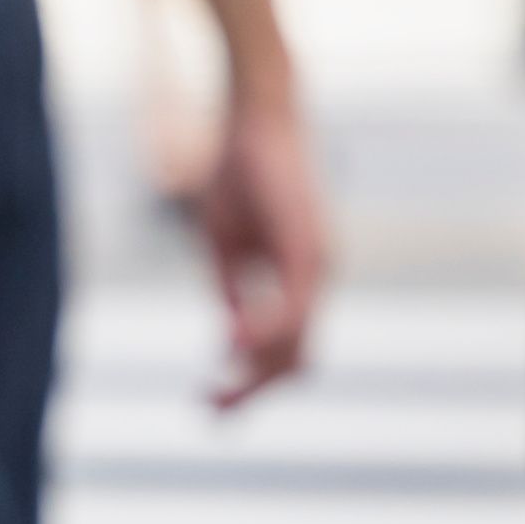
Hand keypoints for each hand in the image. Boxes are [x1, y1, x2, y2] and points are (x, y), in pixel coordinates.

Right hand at [198, 88, 328, 407]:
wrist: (256, 114)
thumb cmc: (236, 169)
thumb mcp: (223, 241)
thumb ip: (232, 287)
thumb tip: (232, 338)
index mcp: (297, 279)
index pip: (286, 349)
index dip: (249, 379)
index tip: (209, 398)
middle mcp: (316, 279)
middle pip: (295, 359)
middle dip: (253, 390)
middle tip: (208, 409)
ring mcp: (316, 265)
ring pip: (296, 342)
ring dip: (258, 373)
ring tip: (217, 391)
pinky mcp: (307, 248)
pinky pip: (292, 306)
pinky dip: (264, 333)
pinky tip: (233, 347)